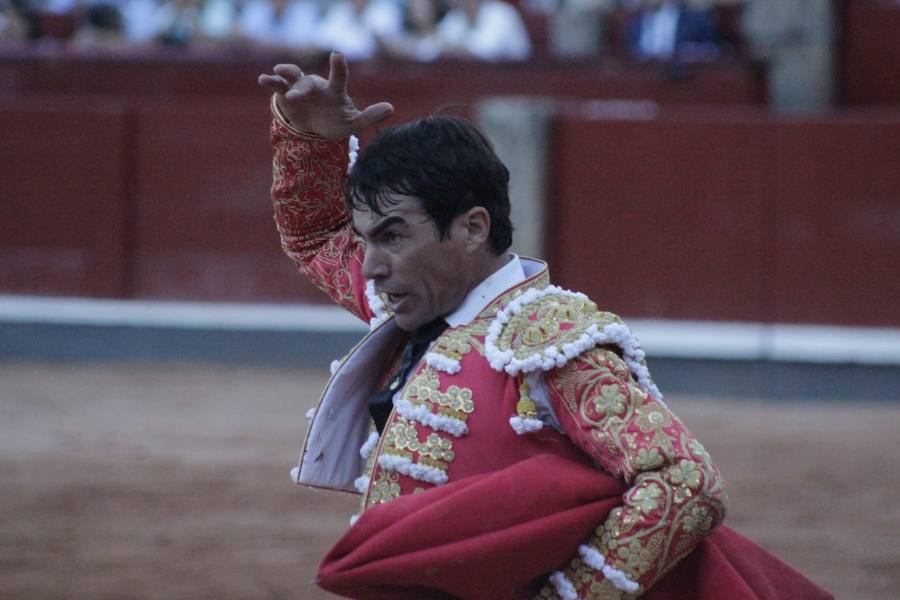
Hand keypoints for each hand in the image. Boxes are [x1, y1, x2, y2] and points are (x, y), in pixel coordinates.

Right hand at [258, 52, 393, 139]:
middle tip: (295, 97)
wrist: (316, 127)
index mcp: (334, 92)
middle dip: (302, 88)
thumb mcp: (353, 124)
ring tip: (275, 73)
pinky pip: (277, 85)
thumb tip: (391, 108)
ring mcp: (300, 88)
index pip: (338, 79)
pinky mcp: (285, 95)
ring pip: (292, 77)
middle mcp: (317, 86)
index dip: (338, 68)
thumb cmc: (336, 122)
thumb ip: (369, 117)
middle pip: (310, 82)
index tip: (337, 55)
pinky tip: (263, 79)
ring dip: (284, 76)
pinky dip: (270, 81)